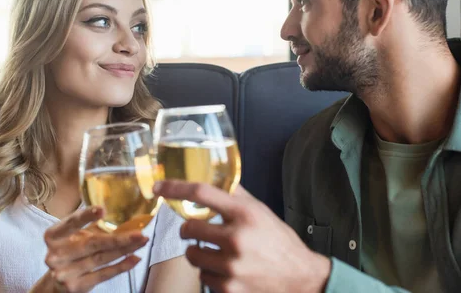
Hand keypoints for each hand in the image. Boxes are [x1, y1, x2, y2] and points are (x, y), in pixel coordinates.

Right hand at [40, 206, 148, 292]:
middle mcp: (56, 254)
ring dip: (125, 250)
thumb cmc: (70, 251)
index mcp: (53, 236)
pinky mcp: (75, 286)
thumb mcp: (75, 236)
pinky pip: (103, 275)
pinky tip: (134, 258)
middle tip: (139, 233)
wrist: (57, 281)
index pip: (71, 223)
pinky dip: (121, 266)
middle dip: (119, 238)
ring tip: (142, 242)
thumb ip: (91, 226)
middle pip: (92, 244)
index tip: (103, 210)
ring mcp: (64, 272)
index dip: (86, 216)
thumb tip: (122, 214)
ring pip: (101, 258)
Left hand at [153, 181, 330, 292]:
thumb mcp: (261, 212)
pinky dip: (210, 274)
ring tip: (216, 252)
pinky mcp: (229, 289)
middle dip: (189, 229)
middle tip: (196, 230)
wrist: (301, 278)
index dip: (175, 188)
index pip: (202, 193)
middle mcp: (237, 239)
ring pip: (192, 255)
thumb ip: (237, 196)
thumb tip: (216, 178)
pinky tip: (226, 270)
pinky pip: (203, 278)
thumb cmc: (279, 242)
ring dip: (198, 252)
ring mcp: (232, 267)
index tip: (159, 187)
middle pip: (189, 228)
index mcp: (245, 214)